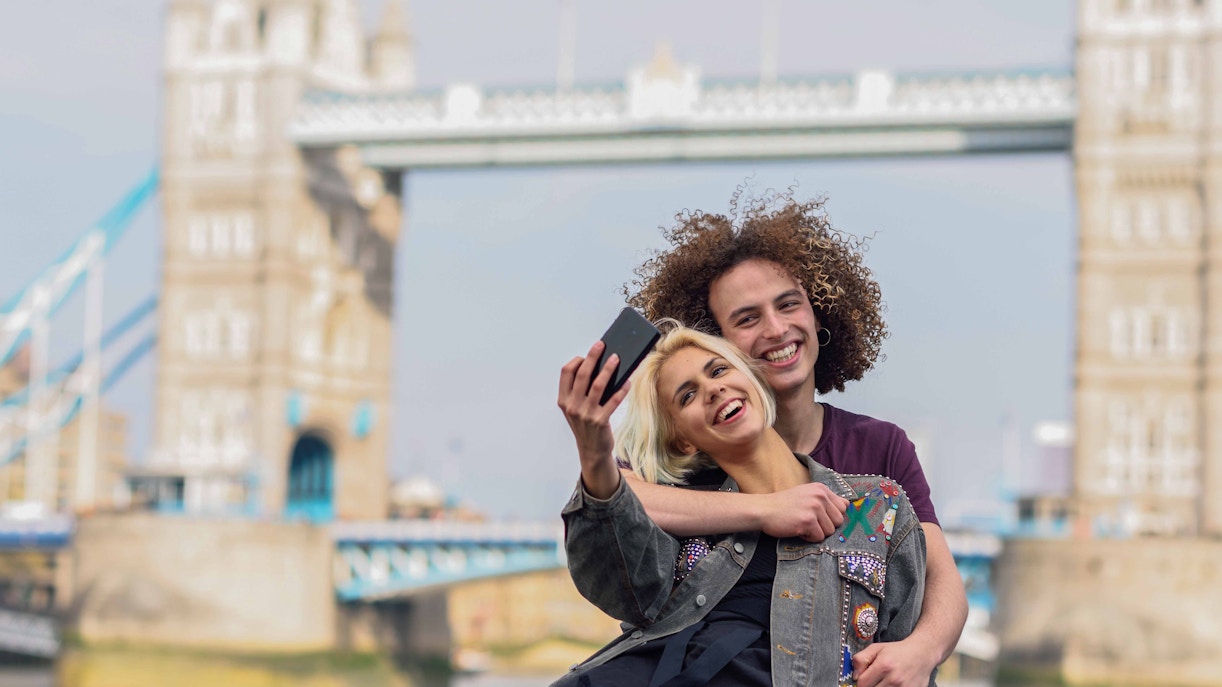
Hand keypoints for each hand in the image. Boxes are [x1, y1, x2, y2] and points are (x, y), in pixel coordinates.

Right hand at [558, 340, 630, 498]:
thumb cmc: (586, 424)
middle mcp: (572, 405)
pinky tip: (627, 380)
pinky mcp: (600, 420)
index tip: (587, 355)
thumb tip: (601, 365)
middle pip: (582, 374)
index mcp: (563, 400)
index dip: (577, 360)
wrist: (591, 451)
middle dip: (593, 357)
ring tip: (617, 358)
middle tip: (602, 345)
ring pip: (598, 384)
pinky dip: (621, 389)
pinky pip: (613, 400)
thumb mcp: (577, 408)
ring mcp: (585, 414)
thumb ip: (582, 390)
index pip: (566, 372)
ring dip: (608, 369)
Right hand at [758, 482, 847, 541]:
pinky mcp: (808, 521)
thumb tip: (847, 506)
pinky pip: (819, 538)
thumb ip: (825, 500)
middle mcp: (820, 496)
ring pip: (830, 531)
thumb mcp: (806, 495)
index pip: (843, 507)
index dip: (832, 516)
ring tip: (802, 525)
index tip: (820, 518)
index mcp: (821, 488)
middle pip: (839, 521)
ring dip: (816, 533)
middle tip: (809, 522)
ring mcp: (814, 508)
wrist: (763, 509)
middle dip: (825, 526)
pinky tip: (797, 530)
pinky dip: (808, 538)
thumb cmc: (784, 505)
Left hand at [852, 636, 938, 686]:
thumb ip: (861, 659)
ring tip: (884, 681)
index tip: (864, 679)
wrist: (922, 653)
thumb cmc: (897, 651)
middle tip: (875, 680)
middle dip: (870, 686)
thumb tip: (855, 676)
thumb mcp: (876, 648)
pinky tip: (892, 685)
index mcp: (884, 666)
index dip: (861, 682)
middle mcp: (894, 679)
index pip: (862, 684)